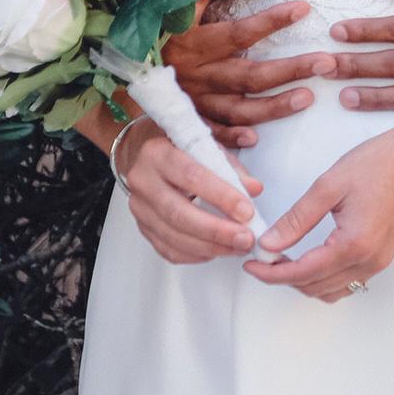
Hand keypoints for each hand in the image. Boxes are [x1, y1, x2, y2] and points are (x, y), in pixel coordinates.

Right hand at [118, 120, 266, 265]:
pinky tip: (215, 251)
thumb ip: (231, 162)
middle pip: (179, 213)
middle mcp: (144, 181)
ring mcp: (140, 208)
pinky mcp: (142, 227)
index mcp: (158, 153)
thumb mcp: (206, 140)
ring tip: (237, 247)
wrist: (144, 154)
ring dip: (210, 246)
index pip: (191, 176)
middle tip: (245, 238)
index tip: (246, 211)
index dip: (221, 196)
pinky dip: (194, 254)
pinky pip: (167, 249)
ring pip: (173, 236)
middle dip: (216, 230)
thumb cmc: (178, 145)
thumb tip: (254, 188)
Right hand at [164, 0, 336, 148]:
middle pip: (248, 76)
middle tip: (326, 63)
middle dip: (290, 70)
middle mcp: (193, 74)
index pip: (240, 32)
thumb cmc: (159, 16)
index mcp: (193, 41)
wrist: (113, 54)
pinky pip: (210, 134)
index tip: (304, 8)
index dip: (272, 20)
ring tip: (308, 97)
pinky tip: (256, 140)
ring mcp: (190, 100)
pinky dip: (231, 139)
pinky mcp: (184, 119)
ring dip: (273, 107)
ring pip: (237, 109)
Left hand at [244, 123, 393, 300]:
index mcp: (353, 244)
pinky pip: (349, 280)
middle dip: (284, 277)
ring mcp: (380, 261)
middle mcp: (369, 261)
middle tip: (263, 257)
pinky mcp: (385, 254)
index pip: (301, 273)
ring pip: (332, 288)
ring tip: (284, 257)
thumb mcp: (330, 184)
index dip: (271, 274)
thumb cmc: (381, 162)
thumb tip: (269, 244)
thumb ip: (297, 218)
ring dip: (305, 280)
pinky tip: (313, 256)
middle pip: (315, 287)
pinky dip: (325, 276)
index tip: (251, 264)